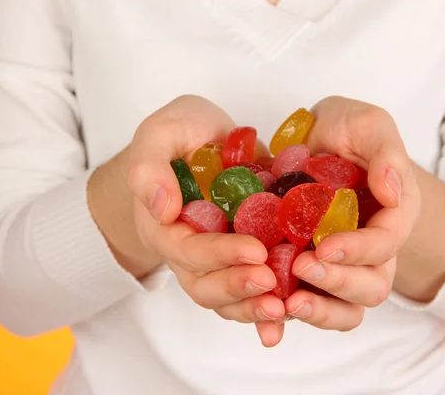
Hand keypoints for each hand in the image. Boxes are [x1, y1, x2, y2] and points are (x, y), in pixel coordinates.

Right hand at [89, 95, 285, 346]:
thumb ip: (150, 167)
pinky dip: (269, 305)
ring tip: (282, 309)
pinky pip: (253, 288)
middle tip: (270, 282)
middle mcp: (189, 251)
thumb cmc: (179, 135)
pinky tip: (293, 309)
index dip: (219, 254)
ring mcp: (217, 258)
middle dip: (238, 288)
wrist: (202, 140)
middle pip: (205, 286)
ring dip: (253, 307)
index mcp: (165, 227)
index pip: (188, 251)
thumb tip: (162, 208)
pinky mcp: (244, 255)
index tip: (254, 249)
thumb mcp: (160, 134)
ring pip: (228, 298)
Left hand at [284, 96, 420, 329]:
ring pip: (344, 307)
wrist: (317, 140)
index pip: (384, 245)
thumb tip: (393, 193)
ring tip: (286, 305)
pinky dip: (288, 316)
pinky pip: (305, 301)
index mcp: (391, 217)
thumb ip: (386, 152)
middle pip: (370, 287)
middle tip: (301, 268)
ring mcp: (340, 263)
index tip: (324, 246)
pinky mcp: (309, 268)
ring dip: (319, 311)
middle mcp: (370, 249)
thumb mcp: (368, 125)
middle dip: (338, 283)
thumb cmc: (347, 130)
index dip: (358, 251)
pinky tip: (265, 323)